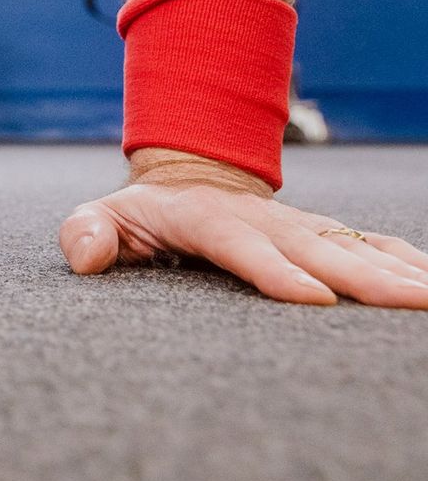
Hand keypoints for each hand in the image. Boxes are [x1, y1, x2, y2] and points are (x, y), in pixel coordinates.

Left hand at [58, 148, 427, 306]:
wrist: (183, 179)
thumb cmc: (138, 213)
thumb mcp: (100, 216)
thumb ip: (86, 232)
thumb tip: (85, 255)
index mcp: (205, 217)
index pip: (242, 245)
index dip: (277, 270)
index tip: (315, 297)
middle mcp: (260, 219)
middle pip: (315, 249)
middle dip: (364, 277)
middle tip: (409, 301)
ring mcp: (295, 225)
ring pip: (351, 246)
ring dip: (395, 270)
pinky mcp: (319, 234)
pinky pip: (368, 245)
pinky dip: (404, 260)